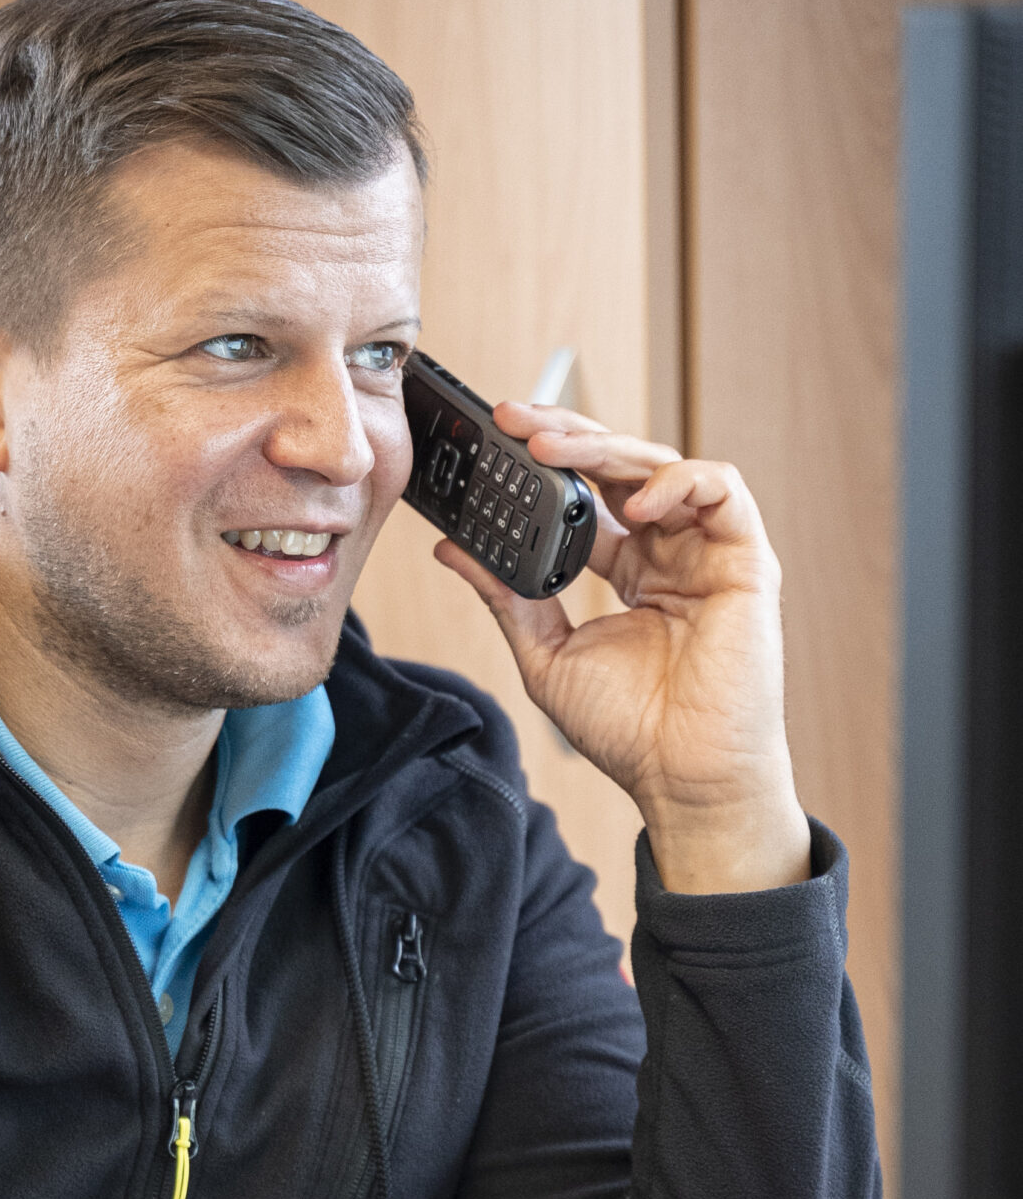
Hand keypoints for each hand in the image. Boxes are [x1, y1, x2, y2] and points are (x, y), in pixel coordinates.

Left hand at [433, 401, 810, 892]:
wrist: (681, 779)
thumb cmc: (628, 730)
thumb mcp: (545, 654)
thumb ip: (505, 596)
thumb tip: (451, 548)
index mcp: (630, 570)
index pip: (590, 495)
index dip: (547, 463)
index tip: (497, 441)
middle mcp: (670, 553)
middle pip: (622, 467)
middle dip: (568, 435)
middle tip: (515, 420)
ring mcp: (708, 553)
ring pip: (664, 466)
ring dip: (608, 447)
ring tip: (554, 450)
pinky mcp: (746, 562)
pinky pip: (722, 491)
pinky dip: (680, 481)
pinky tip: (637, 501)